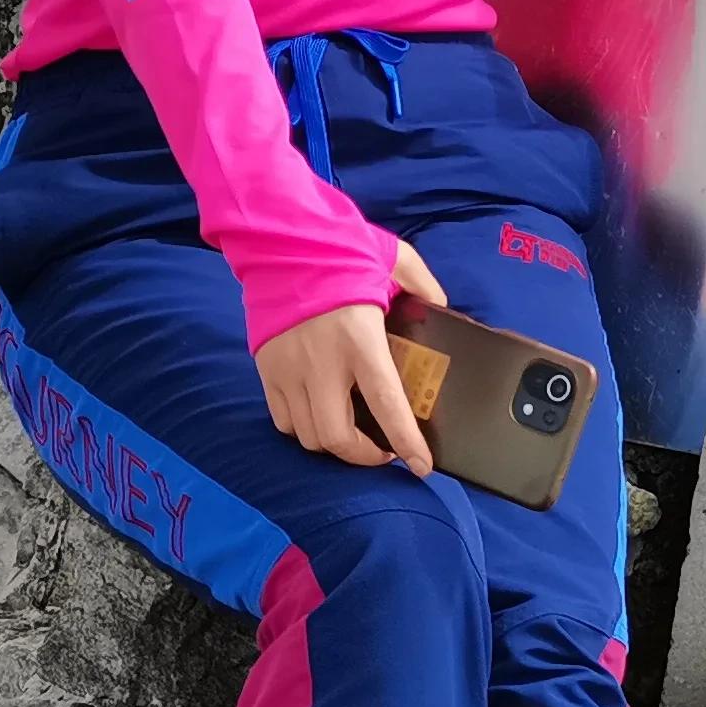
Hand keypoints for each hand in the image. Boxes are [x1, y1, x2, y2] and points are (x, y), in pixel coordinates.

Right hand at [256, 236, 449, 470]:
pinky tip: (319, 413)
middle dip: (363, 456)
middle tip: (382, 450)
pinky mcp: (265, 370)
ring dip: (333, 443)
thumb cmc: (337, 249)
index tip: (421, 466)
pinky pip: (282, 420)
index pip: (387, 404)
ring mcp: (288, 370)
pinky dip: (302, 427)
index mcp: (360, 339)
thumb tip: (439, 306)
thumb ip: (422, 284)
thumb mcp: (392, 258)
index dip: (406, 441)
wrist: (277, 240)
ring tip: (352, 432)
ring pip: (308, 435)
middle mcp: (322, 364)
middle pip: (337, 437)